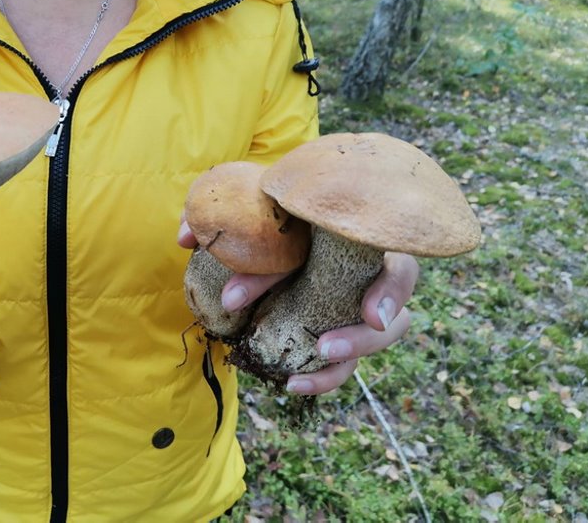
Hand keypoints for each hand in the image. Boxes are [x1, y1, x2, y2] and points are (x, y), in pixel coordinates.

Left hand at [178, 218, 418, 394]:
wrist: (273, 223)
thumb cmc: (279, 205)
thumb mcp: (263, 203)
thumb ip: (229, 216)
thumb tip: (187, 239)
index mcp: (367, 241)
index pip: (400, 265)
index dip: (391, 292)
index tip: (370, 314)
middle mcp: (371, 279)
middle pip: (394, 320)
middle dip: (362, 340)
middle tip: (323, 347)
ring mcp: (355, 310)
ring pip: (369, 349)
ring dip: (338, 367)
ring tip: (296, 379)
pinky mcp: (335, 332)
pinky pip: (340, 364)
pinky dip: (318, 379)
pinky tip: (289, 386)